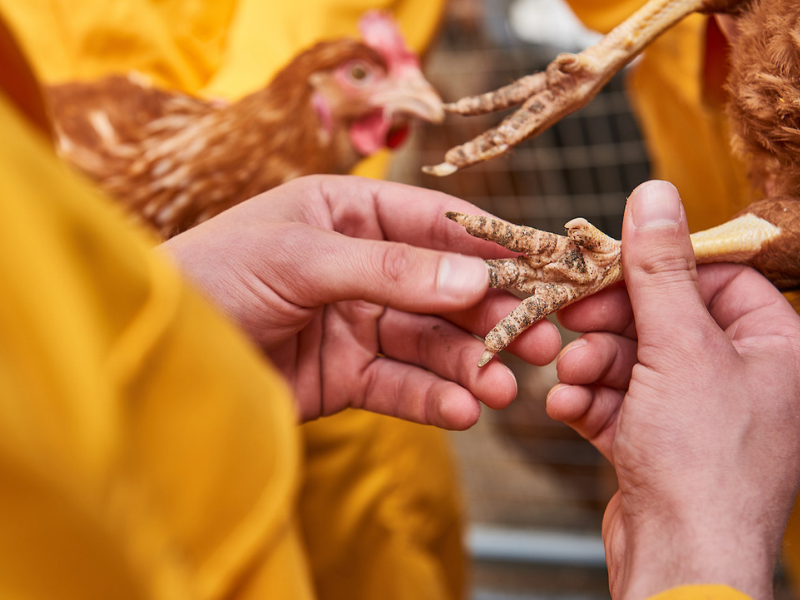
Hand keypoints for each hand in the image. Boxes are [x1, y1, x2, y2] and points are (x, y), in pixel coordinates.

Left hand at [163, 175, 561, 428]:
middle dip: (491, 316)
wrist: (150, 358)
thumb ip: (388, 269)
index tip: (543, 269)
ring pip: (427, 343)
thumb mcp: (298, 258)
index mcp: (344, 214)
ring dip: (469, 365)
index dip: (489, 247)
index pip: (434, 225)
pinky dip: (432, 398)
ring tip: (505, 389)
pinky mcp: (341, 376)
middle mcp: (356, 266)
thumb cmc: (210, 278)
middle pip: (441, 290)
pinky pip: (399, 384)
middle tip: (541, 340)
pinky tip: (464, 409)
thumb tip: (474, 281)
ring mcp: (351, 323)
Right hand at [547, 181, 799, 598]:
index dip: (656, 268)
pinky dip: (588, 402)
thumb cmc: (702, 459)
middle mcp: (738, 376)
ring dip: (591, 365)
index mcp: (772, 346)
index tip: (606, 266)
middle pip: (661, 318)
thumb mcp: (680, 346)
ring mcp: (695, 412)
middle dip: (611, 324)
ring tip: (570, 378)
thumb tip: (655, 194)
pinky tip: (567, 409)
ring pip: (631, 361)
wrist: (681, 561)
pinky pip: (617, 402)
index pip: (714, 276)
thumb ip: (661, 268)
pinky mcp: (656, 442)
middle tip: (571, 319)